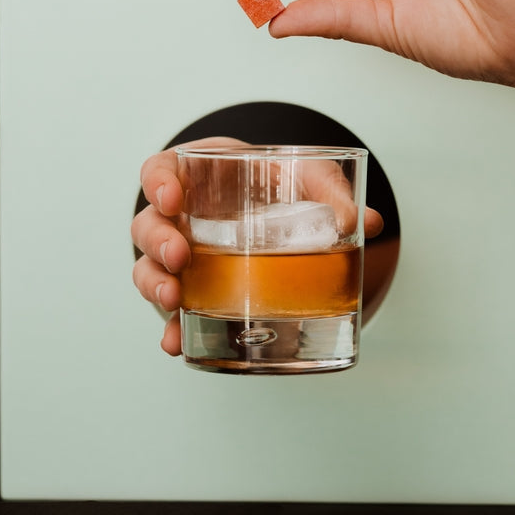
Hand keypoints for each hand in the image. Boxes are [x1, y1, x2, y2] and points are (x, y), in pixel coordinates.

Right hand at [131, 137, 383, 355]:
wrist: (280, 209)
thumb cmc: (282, 184)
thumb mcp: (307, 178)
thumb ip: (332, 193)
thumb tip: (367, 222)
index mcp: (199, 176)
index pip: (159, 172)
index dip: (158, 183)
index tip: (172, 196)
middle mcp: (180, 217)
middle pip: (147, 225)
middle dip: (158, 242)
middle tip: (180, 255)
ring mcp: (181, 256)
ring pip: (148, 268)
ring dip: (155, 284)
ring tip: (174, 298)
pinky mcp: (193, 291)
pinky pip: (172, 309)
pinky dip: (172, 327)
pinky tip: (176, 343)